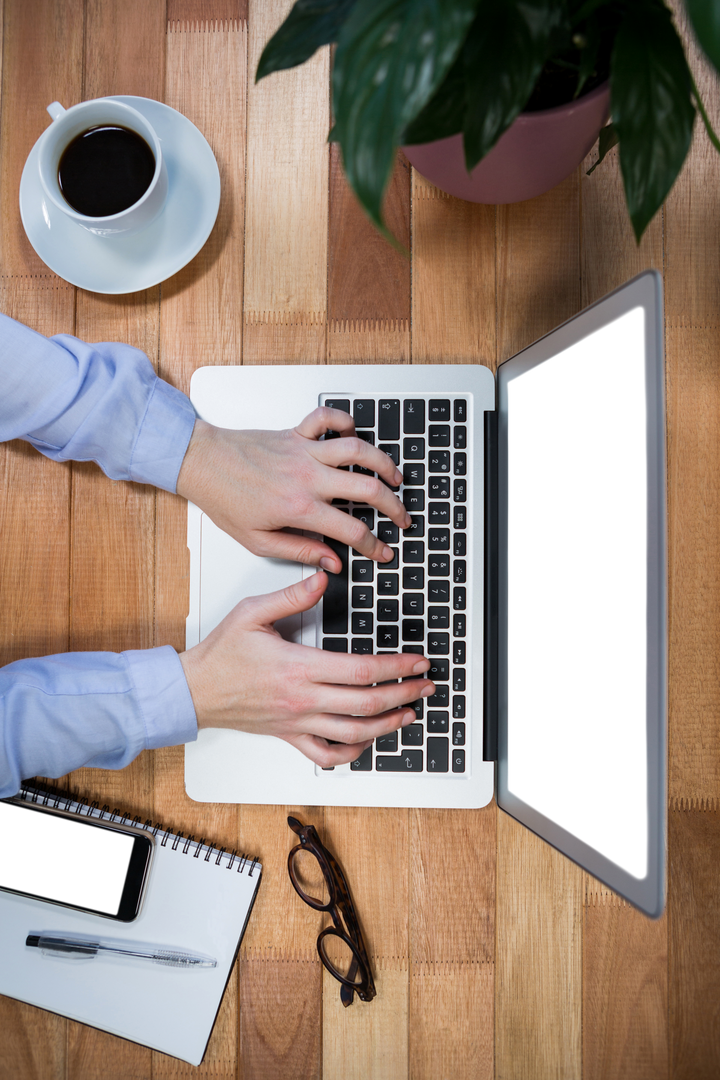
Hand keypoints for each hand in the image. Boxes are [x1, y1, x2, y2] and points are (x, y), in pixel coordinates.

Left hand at [176, 408, 411, 572]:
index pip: (351, 530)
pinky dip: (345, 420)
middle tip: (402, 518)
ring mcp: (304, 451)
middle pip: (368, 488)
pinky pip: (328, 417)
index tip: (383, 552)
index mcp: (299, 508)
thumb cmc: (225, 500)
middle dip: (394, 506)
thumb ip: (300, 552)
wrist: (201, 463)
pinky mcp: (296, 432)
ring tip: (394, 477)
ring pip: (358, 449)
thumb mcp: (259, 541)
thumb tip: (330, 562)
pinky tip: (354, 434)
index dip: (374, 545)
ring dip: (383, 463)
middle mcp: (308, 477)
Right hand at [179, 572, 433, 766]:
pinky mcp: (289, 735)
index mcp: (298, 668)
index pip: (360, 670)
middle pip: (366, 703)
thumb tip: (321, 580)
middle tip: (425, 685)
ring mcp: (297, 722)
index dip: (396, 667)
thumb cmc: (221, 655)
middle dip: (404, 694)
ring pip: (353, 733)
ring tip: (409, 713)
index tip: (417, 661)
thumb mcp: (252, 613)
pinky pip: (326, 754)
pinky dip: (351, 752)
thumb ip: (291, 596)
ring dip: (387, 725)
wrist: (195, 690)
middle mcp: (302, 700)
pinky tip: (366, 741)